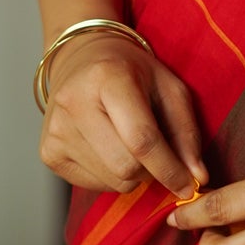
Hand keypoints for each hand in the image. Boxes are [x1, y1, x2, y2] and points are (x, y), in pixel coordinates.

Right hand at [39, 32, 205, 196]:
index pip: (141, 139)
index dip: (169, 168)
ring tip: (131, 145)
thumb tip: (196, 178)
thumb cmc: (131, 72)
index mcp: (107, 78)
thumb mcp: (168, 88)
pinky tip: (109, 149)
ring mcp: (55, 130)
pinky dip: (111, 176)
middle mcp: (74, 103)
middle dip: (152, 171)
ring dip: (133, 175)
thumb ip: (186, 132)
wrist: (82, 58)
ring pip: (111, 181)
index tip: (190, 186)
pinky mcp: (48, 152)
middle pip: (125, 167)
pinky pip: (93, 185)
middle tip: (159, 155)